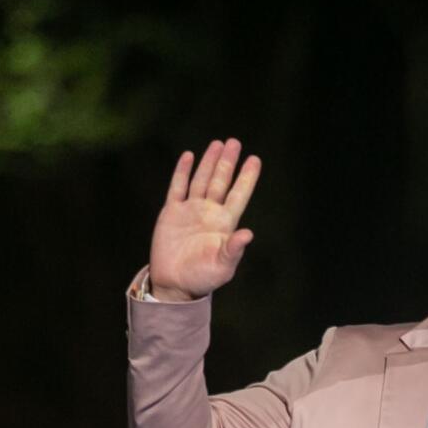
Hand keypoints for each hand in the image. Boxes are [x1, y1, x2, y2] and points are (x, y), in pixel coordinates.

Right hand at [148, 137, 260, 300]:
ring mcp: (190, 211)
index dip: (247, 177)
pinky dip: (182, 172)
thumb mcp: (222, 266)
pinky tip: (189, 156)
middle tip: (234, 142)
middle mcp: (209, 213)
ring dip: (209, 162)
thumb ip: (234, 249)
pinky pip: (177, 188)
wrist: (174, 284)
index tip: (255, 159)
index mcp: (224, 224)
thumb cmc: (202, 278)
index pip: (238, 195)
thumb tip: (249, 233)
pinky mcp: (171, 213)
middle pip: (221, 181)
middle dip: (227, 162)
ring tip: (217, 144)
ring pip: (201, 180)